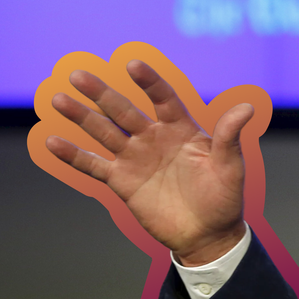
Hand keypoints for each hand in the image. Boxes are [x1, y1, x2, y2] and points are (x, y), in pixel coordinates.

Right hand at [45, 60, 254, 265]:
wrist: (207, 234)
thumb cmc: (224, 197)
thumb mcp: (230, 166)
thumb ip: (230, 136)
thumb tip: (246, 107)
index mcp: (181, 129)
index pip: (162, 98)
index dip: (148, 82)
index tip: (132, 65)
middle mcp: (154, 138)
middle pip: (123, 110)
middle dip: (101, 93)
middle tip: (78, 74)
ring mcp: (135, 158)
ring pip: (103, 132)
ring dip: (81, 117)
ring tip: (58, 100)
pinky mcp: (122, 181)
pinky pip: (94, 165)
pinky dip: (73, 155)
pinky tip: (51, 142)